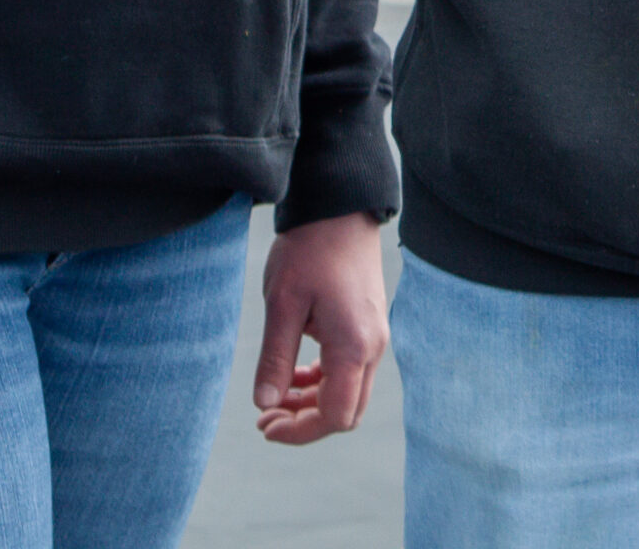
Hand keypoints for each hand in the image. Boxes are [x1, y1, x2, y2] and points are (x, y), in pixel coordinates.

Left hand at [253, 212, 388, 444]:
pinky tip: (297, 372)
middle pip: (347, 411)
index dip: (299, 431)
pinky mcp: (369, 323)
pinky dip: (325, 380)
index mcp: (354, 346)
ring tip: (275, 396)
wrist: (339, 208)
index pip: (334, 416)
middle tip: (266, 415)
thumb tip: (264, 404)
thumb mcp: (283, 305)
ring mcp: (375, 334)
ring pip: (350, 392)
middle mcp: (373, 346)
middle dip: (306, 421)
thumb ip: (275, 359)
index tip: (264, 423)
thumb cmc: (310, 251)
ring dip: (314, 402)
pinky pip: (351, 369)